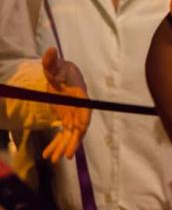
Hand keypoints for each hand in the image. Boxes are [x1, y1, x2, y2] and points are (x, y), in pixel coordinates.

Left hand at [40, 48, 90, 162]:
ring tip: (53, 159)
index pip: (85, 112)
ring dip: (63, 147)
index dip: (82, 123)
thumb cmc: (61, 70)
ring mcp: (74, 115)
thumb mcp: (54, 66)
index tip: (78, 133)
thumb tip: (50, 50)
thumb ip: (51, 61)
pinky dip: (57, 144)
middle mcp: (80, 109)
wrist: (63, 75)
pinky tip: (48, 154)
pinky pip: (64, 135)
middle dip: (73, 142)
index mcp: (80, 97)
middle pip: (79, 128)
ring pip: (71, 135)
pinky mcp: (67, 119)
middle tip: (66, 156)